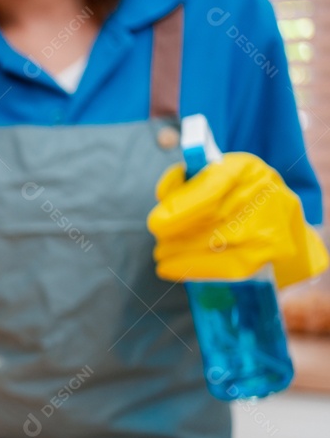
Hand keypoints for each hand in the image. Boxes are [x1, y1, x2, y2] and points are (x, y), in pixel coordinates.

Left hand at [148, 152, 326, 287]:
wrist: (281, 219)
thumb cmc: (235, 194)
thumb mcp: (214, 175)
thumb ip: (185, 181)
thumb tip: (164, 196)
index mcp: (243, 168)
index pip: (210, 188)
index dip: (179, 208)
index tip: (156, 224)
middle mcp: (260, 194)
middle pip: (208, 219)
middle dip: (173, 234)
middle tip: (159, 242)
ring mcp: (268, 225)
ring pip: (211, 244)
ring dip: (178, 252)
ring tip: (163, 254)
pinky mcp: (269, 252)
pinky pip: (224, 266)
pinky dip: (193, 268)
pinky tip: (171, 268)